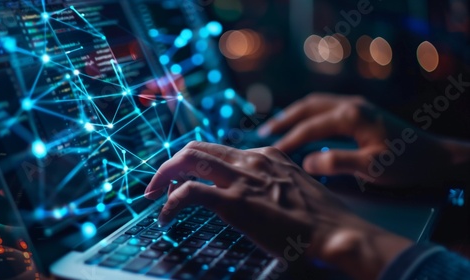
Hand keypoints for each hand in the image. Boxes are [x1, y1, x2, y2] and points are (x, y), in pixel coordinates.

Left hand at [145, 141, 411, 279]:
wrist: (336, 231)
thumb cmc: (322, 218)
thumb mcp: (295, 189)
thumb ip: (272, 184)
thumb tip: (255, 197)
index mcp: (265, 155)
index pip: (220, 149)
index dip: (196, 163)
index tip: (186, 178)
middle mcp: (251, 159)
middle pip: (198, 147)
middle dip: (171, 162)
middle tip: (157, 183)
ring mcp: (241, 178)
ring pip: (188, 159)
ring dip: (163, 175)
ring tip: (152, 195)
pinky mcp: (234, 201)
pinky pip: (188, 194)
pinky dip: (170, 204)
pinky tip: (165, 218)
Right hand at [258, 93, 468, 185]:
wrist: (432, 156)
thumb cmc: (404, 163)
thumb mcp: (372, 167)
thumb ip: (338, 162)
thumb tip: (307, 162)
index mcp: (351, 116)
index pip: (310, 127)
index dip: (288, 140)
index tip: (272, 152)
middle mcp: (350, 104)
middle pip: (307, 107)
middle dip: (283, 120)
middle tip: (263, 133)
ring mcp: (355, 104)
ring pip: (315, 103)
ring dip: (293, 114)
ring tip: (275, 126)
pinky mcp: (359, 110)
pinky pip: (324, 107)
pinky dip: (307, 114)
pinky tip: (302, 123)